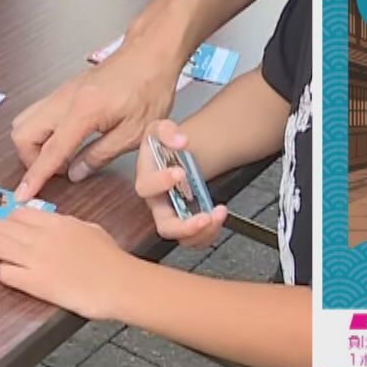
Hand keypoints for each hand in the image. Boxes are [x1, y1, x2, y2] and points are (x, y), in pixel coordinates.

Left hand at [0, 207, 135, 320]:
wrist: (121, 284)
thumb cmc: (112, 259)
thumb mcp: (90, 230)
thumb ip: (69, 225)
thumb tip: (57, 225)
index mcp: (56, 222)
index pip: (19, 213)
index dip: (5, 217)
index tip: (0, 222)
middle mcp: (42, 237)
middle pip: (2, 226)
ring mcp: (37, 259)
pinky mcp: (35, 283)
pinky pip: (6, 273)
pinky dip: (0, 271)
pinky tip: (2, 272)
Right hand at [11, 37, 183, 200]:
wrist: (149, 54)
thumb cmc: (149, 89)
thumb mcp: (134, 133)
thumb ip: (100, 155)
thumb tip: (74, 173)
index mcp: (83, 112)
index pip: (50, 151)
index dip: (35, 176)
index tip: (23, 195)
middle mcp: (63, 100)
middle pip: (21, 132)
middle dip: (30, 158)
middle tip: (56, 172)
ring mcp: (60, 92)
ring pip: (25, 120)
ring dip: (33, 144)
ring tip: (61, 157)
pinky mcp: (64, 90)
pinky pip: (37, 113)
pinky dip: (41, 131)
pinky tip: (66, 141)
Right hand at [135, 119, 226, 247]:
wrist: (176, 154)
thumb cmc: (165, 144)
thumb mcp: (160, 128)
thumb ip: (166, 130)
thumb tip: (180, 141)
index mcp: (147, 180)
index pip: (146, 187)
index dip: (161, 183)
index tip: (180, 172)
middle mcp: (157, 204)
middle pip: (164, 226)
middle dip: (185, 226)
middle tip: (204, 217)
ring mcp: (172, 216)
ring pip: (183, 238)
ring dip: (203, 232)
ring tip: (218, 214)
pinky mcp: (185, 222)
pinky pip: (196, 238)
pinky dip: (210, 233)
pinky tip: (220, 215)